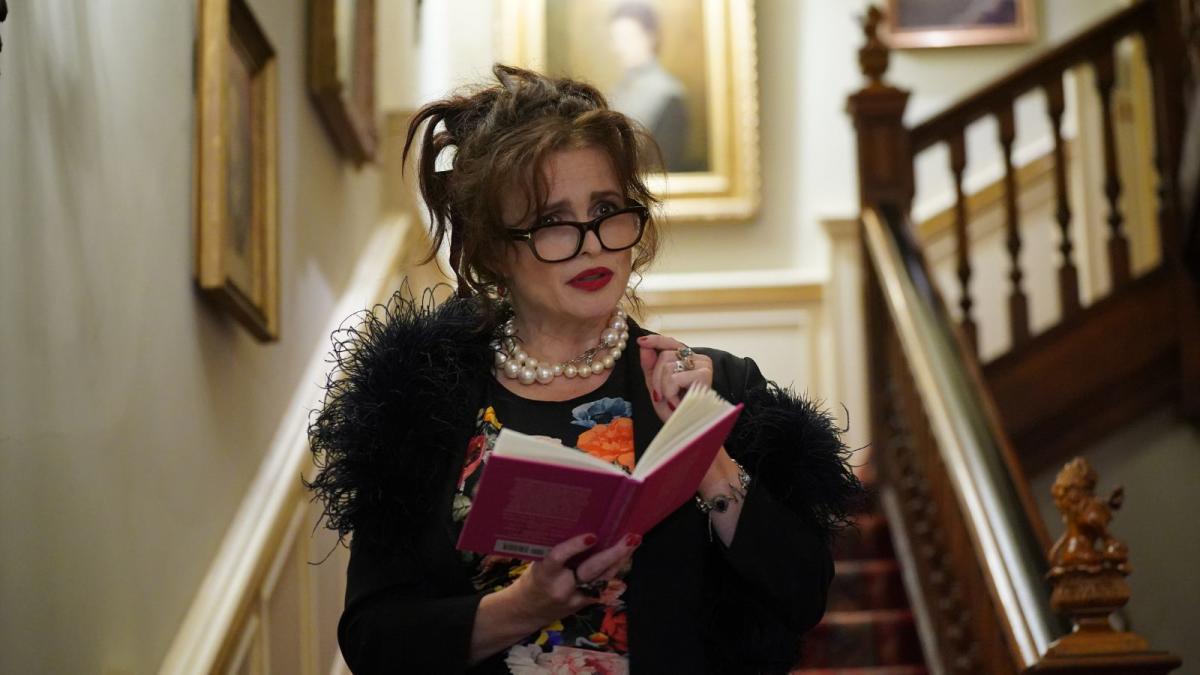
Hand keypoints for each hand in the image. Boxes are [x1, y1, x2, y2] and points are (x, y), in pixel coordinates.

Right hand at [509, 532, 640, 624]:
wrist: (527, 612)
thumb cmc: (533, 579)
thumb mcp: (537, 563)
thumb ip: (556, 552)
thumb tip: (580, 526)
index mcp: (544, 574)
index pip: (559, 558)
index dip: (575, 547)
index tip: (591, 536)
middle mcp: (562, 588)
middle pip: (591, 571)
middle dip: (612, 554)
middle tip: (629, 538)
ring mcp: (576, 598)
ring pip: (603, 578)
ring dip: (620, 560)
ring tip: (633, 542)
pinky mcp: (585, 603)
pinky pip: (604, 585)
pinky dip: (615, 569)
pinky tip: (626, 556)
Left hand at [637, 334, 712, 421]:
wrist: (688, 429)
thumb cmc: (675, 411)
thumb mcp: (657, 387)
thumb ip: (650, 367)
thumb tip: (643, 346)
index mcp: (689, 360)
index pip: (671, 344)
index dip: (656, 341)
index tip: (640, 342)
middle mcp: (699, 359)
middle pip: (664, 356)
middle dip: (656, 378)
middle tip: (661, 397)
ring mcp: (703, 366)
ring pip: (668, 366)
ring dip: (663, 388)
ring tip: (672, 401)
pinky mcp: (704, 375)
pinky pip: (674, 378)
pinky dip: (670, 393)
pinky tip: (678, 403)